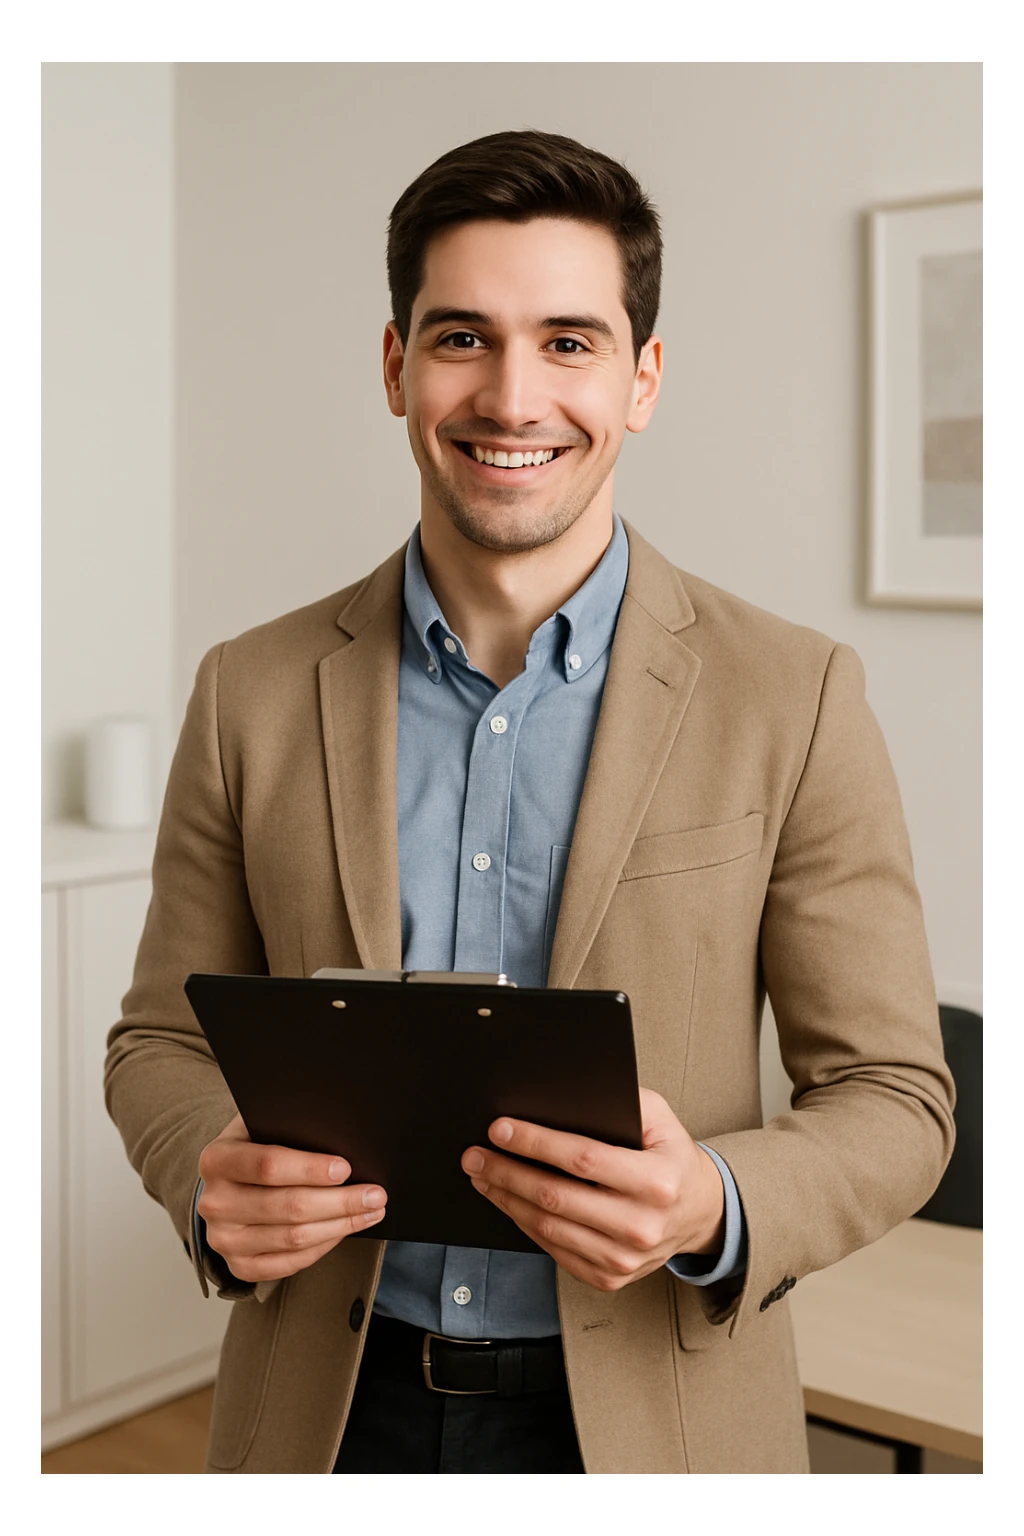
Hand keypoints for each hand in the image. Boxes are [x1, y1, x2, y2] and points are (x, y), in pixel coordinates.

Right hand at [196, 1113, 386, 1282]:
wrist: (227, 1184)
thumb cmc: (256, 1148)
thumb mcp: (262, 1126)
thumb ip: (290, 1126)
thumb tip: (342, 1134)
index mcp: (217, 1159)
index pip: (268, 1165)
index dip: (310, 1169)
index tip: (346, 1168)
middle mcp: (215, 1203)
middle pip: (288, 1207)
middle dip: (340, 1201)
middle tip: (375, 1194)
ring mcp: (224, 1240)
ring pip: (293, 1238)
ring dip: (340, 1225)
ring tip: (371, 1211)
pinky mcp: (239, 1266)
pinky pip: (290, 1263)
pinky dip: (324, 1246)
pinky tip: (345, 1229)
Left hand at [460, 1088, 724, 1292]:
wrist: (698, 1212)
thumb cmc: (670, 1157)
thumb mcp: (660, 1118)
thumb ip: (621, 1100)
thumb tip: (559, 1097)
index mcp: (657, 1182)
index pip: (583, 1159)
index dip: (536, 1143)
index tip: (500, 1129)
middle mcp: (642, 1226)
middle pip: (557, 1197)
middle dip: (507, 1172)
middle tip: (475, 1154)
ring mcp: (624, 1259)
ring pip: (548, 1227)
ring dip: (506, 1199)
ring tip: (482, 1174)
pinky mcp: (609, 1277)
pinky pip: (554, 1248)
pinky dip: (523, 1223)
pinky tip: (507, 1200)